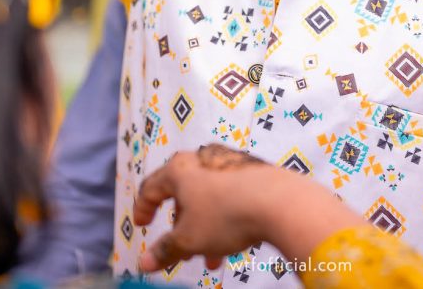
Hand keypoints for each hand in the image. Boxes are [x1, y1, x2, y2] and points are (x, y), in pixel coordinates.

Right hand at [134, 146, 274, 271]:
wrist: (280, 202)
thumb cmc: (227, 215)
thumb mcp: (189, 239)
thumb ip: (164, 250)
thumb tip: (144, 263)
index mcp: (180, 169)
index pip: (152, 186)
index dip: (143, 208)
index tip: (142, 226)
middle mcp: (203, 159)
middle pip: (183, 194)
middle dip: (181, 228)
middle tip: (182, 251)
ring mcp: (230, 162)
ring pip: (208, 199)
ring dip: (205, 229)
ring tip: (212, 257)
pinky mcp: (253, 171)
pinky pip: (230, 196)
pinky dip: (225, 218)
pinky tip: (234, 241)